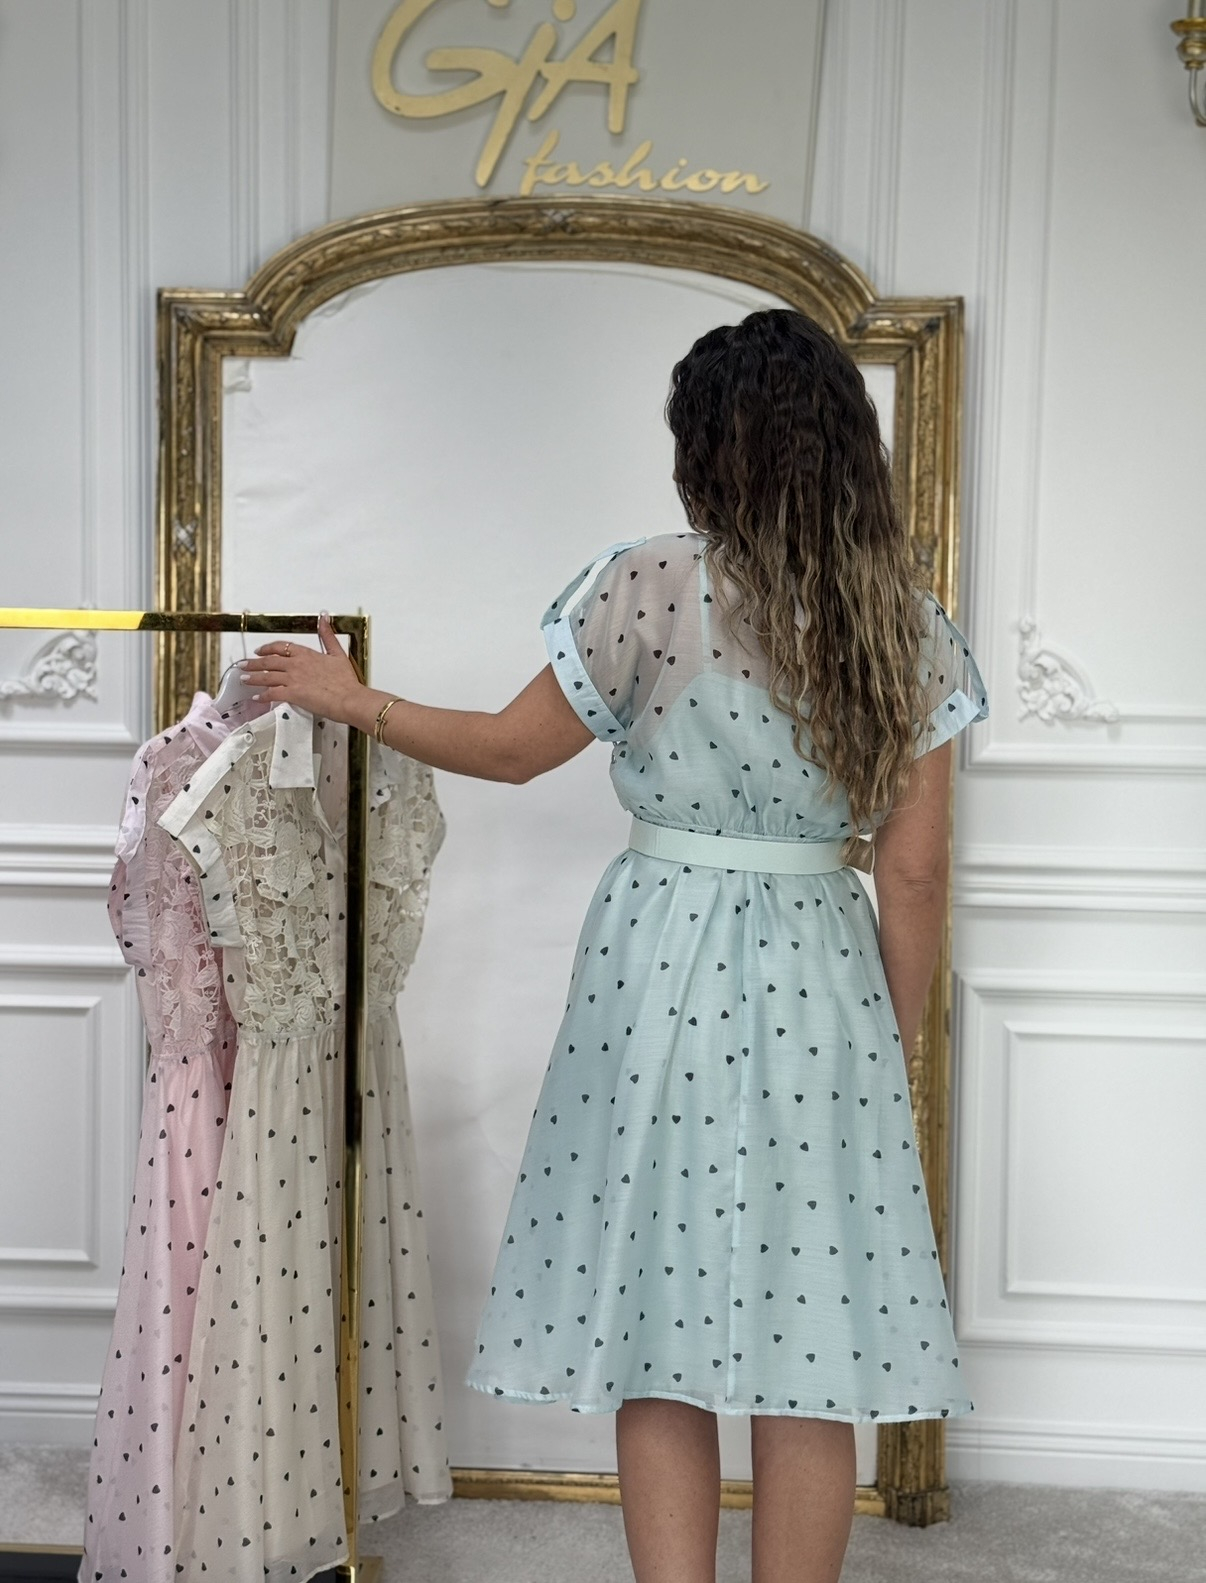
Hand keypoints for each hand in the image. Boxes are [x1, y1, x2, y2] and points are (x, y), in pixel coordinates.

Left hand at [238, 613, 364, 722]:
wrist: (349, 698)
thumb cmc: (346, 681)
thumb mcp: (338, 653)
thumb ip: (328, 636)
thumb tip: (323, 618)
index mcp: (306, 654)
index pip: (281, 647)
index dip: (268, 648)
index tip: (259, 651)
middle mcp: (296, 665)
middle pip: (268, 661)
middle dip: (253, 663)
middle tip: (243, 664)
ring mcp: (292, 679)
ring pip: (266, 676)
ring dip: (253, 678)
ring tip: (244, 678)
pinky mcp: (292, 694)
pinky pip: (272, 693)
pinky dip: (262, 695)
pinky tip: (256, 697)